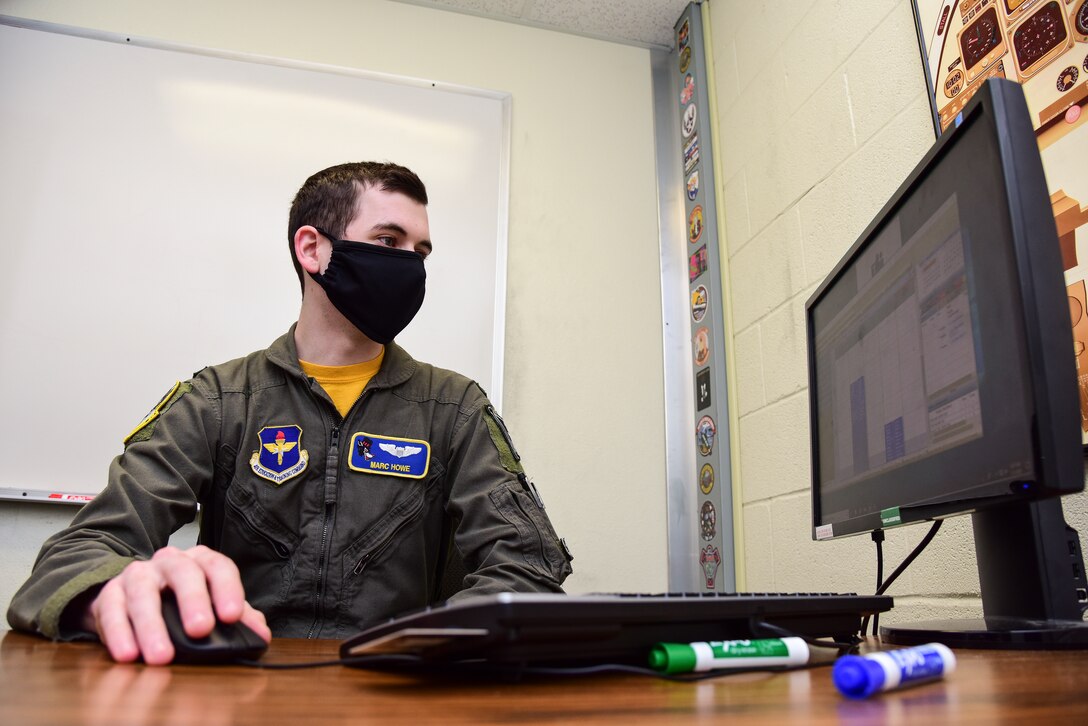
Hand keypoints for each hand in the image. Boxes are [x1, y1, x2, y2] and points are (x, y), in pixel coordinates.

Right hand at [83, 545, 271, 664]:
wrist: (131, 594)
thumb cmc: (180, 601)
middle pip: (183, 573)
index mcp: (200, 561)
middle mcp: (169, 562)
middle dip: (193, 601)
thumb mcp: (212, 604)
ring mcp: (138, 575)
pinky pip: (111, 611)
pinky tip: (128, 654)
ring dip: (152, 626)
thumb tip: (260, 634)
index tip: (233, 616)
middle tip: (200, 630)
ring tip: (161, 656)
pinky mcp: (109, 594)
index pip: (218, 567)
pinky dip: (119, 634)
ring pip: (143, 593)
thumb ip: (239, 617)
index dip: (227, 589)